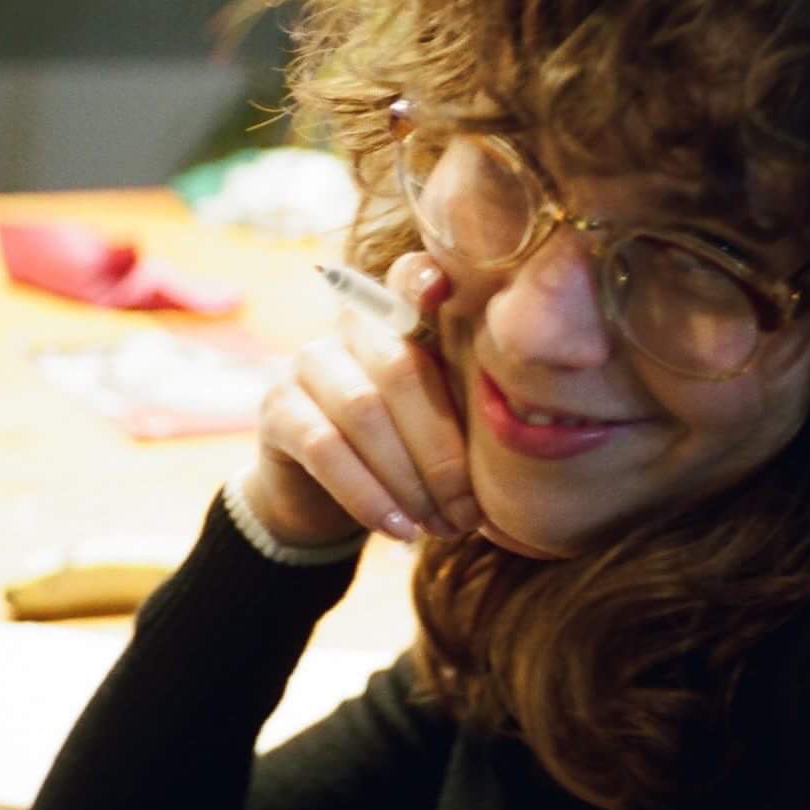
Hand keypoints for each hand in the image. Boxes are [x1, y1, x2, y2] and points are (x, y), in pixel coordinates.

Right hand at [237, 254, 479, 548]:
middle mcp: (350, 329)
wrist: (323, 498)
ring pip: (364, 410)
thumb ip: (468, 404)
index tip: (443, 291)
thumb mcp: (442, 423)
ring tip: (440, 527)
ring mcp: (309, 363)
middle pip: (401, 368)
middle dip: (443, 449)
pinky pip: (324, 448)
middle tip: (470, 511)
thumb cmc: (407, 452)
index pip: (407, 280)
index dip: (421, 281)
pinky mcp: (278, 410)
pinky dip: (367, 494)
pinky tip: (398, 528)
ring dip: (409, 478)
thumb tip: (531, 426)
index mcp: (401, 319)